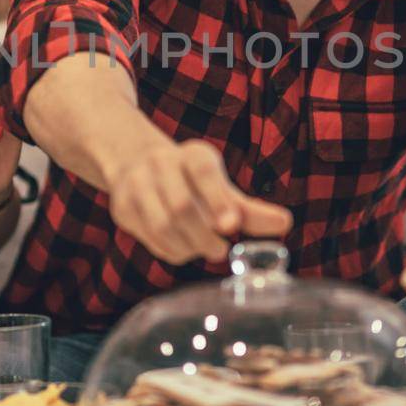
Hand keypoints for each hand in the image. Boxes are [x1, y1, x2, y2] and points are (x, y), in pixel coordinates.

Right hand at [105, 139, 291, 264]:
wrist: (136, 163)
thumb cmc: (191, 182)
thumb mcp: (222, 188)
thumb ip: (250, 211)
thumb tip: (284, 224)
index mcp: (192, 155)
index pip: (203, 171)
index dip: (217, 198)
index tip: (231, 225)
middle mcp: (160, 163)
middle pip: (180, 206)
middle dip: (202, 235)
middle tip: (220, 250)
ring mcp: (136, 184)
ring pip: (162, 225)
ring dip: (187, 246)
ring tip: (204, 249)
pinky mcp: (121, 207)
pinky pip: (148, 238)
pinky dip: (170, 250)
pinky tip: (182, 248)